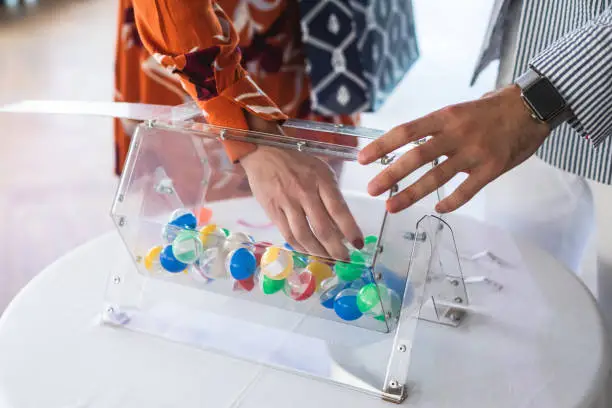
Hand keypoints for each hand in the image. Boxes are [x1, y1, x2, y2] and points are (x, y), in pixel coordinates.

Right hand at [241, 144, 363, 259]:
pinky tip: (309, 252)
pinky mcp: (272, 210)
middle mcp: (305, 192)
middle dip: (336, 249)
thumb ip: (332, 195)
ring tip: (329, 260)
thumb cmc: (298, 163)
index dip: (350, 230)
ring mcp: (287, 202)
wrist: (264, 154)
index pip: (339, 210)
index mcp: (321, 180)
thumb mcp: (321, 171)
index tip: (358, 244)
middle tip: (345, 260)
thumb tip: (342, 225)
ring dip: (318, 252)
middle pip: (322, 228)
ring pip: (304, 235)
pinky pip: (288, 235)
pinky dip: (300, 247)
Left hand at [358, 85, 550, 213]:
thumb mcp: (458, 111)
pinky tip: (437, 210)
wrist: (530, 107)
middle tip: (372, 189)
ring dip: (411, 193)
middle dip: (391, 174)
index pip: (406, 131)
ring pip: (437, 177)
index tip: (362, 159)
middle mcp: (456, 134)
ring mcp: (474, 152)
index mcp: (445, 116)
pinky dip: (451, 203)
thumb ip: (435, 128)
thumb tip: (405, 144)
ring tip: (392, 206)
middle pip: (417, 156)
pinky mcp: (491, 169)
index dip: (382, 145)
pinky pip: (466, 191)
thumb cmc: (489, 110)